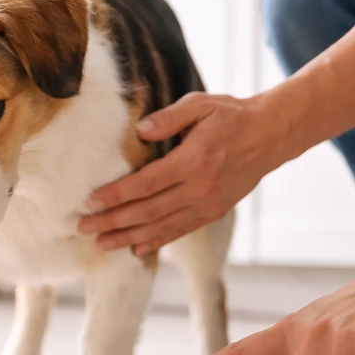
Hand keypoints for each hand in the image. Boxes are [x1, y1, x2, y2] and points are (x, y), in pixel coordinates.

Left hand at [77, 92, 292, 253]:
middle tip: (83, 228)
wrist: (270, 135)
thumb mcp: (201, 104)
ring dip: (129, 238)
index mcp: (193, 161)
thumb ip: (169, 117)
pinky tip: (135, 250)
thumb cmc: (231, 115)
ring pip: (161, 227)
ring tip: (101, 244)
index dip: (115, 196)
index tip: (90, 202)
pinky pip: (180, 231)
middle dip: (113, 221)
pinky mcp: (213, 213)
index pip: (145, 184)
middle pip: (148, 211)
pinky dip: (157, 242)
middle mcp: (199, 188)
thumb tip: (140, 131)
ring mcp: (207, 204)